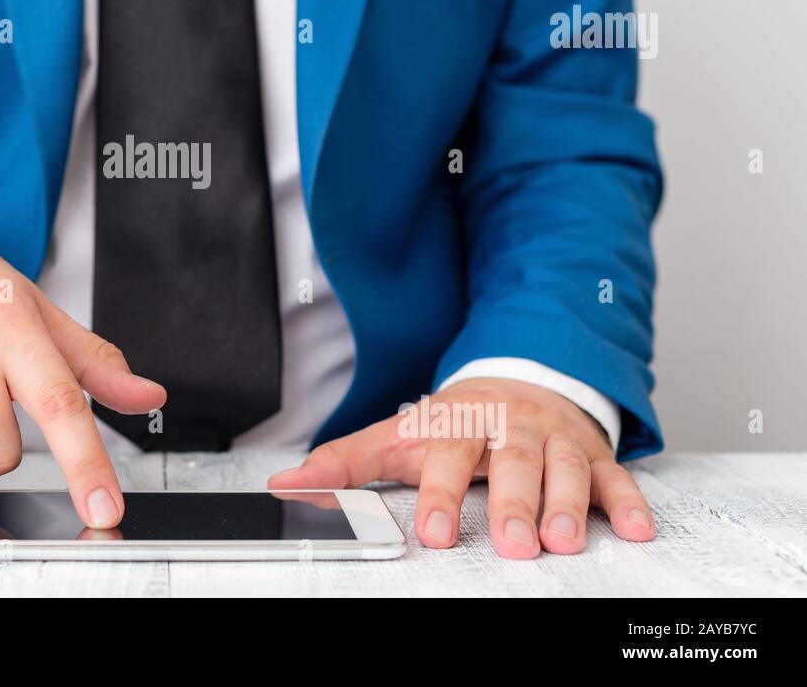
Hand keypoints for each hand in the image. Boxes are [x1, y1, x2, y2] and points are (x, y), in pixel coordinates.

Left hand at [268, 378, 655, 557]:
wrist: (517, 377)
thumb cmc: (452, 419)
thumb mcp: (396, 434)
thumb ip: (344, 461)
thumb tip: (285, 484)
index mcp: (457, 421)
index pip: (447, 455)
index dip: (442, 493)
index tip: (438, 533)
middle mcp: (509, 426)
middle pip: (513, 462)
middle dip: (515, 503)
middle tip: (514, 544)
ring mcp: (554, 437)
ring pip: (567, 467)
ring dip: (570, 503)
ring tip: (566, 540)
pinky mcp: (593, 451)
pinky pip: (615, 475)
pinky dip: (628, 500)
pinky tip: (636, 528)